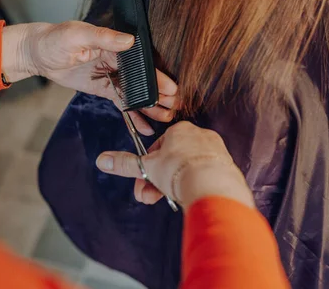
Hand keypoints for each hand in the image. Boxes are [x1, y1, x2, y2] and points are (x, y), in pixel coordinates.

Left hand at [3, 21, 177, 132]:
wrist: (36, 53)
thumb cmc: (54, 38)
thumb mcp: (77, 35)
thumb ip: (103, 37)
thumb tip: (129, 40)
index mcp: (115, 45)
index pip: (142, 62)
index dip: (157, 76)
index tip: (171, 89)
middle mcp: (118, 61)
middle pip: (144, 79)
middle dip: (160, 94)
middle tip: (175, 108)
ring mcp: (112, 76)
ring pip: (136, 93)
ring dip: (150, 106)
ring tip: (166, 119)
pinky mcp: (104, 88)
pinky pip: (122, 103)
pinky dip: (134, 114)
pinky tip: (145, 126)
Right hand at [95, 122, 254, 209]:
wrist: (212, 186)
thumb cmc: (180, 171)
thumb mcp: (147, 167)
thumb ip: (126, 164)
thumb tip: (102, 160)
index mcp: (179, 130)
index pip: (158, 148)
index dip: (148, 168)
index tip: (144, 183)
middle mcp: (199, 136)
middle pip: (173, 161)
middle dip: (159, 182)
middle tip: (151, 197)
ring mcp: (215, 151)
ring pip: (188, 169)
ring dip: (176, 185)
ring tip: (172, 199)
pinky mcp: (226, 166)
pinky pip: (205, 176)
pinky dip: (195, 186)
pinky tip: (190, 196)